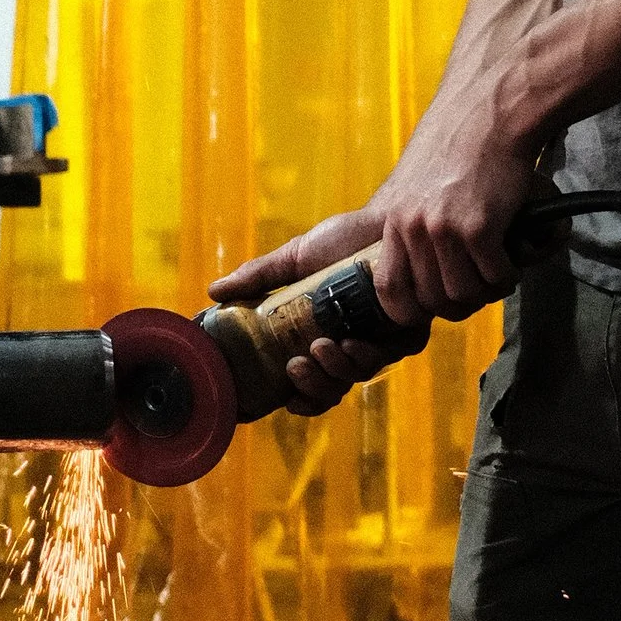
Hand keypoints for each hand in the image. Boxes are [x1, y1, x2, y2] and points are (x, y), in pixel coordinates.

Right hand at [207, 205, 399, 416]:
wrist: (383, 220)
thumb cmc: (342, 240)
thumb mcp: (295, 259)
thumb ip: (258, 277)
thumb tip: (213, 291)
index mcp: (320, 338)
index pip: (307, 385)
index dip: (296, 400)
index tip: (281, 399)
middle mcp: (350, 347)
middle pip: (330, 391)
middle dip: (312, 387)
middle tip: (296, 366)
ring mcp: (379, 344)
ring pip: (356, 378)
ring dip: (336, 370)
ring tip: (322, 346)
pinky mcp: (407, 335)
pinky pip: (386, 360)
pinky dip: (366, 356)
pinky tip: (352, 341)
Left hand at [366, 85, 535, 321]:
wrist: (490, 114)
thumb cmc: (459, 146)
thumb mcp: (416, 185)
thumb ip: (412, 224)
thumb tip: (420, 266)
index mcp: (395, 222)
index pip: (389, 291)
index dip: (411, 311)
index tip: (432, 308)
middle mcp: (414, 229)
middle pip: (432, 300)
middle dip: (459, 303)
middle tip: (478, 287)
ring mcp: (444, 230)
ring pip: (465, 294)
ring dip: (487, 291)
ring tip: (497, 272)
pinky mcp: (479, 228)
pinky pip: (495, 277)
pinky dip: (508, 276)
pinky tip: (513, 259)